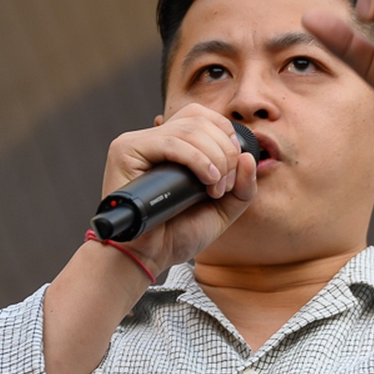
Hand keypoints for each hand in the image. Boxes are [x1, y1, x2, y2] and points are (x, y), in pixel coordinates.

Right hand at [100, 104, 256, 274]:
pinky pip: (169, 142)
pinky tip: (207, 179)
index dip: (226, 135)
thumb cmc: (177, 235)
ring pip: (188, 130)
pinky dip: (196, 159)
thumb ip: (243, 186)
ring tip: (214, 189)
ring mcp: (138, 143)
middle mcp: (154, 139)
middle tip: (225, 186)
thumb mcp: (222, 209)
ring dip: (214, 158)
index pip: (203, 116)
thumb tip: (247, 156)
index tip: (233, 170)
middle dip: (224, 151)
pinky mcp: (125, 150)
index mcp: (172, 145)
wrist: (149, 256)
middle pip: (199, 119)